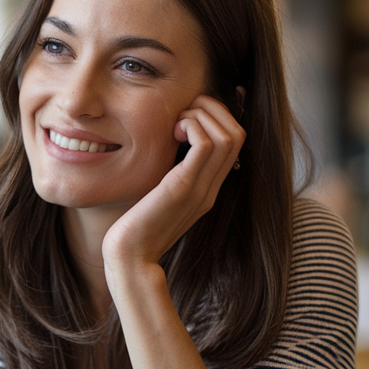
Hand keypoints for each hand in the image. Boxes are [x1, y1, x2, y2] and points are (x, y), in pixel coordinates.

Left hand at [102, 94, 245, 268]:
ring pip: (228, 135)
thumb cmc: (136, 227)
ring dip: (202, 116)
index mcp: (208, 188)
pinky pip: (205, 144)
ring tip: (177, 123)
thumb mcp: (158, 195)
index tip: (187, 115)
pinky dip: (192, 127)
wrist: (131, 259)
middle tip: (182, 113)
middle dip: (212, 109)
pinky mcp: (183, 187)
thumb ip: (169, 174)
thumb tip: (165, 147)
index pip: (234, 142)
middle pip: (238, 133)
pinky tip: (171, 133)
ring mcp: (201, 188)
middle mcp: (211, 187)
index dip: (218, 116)